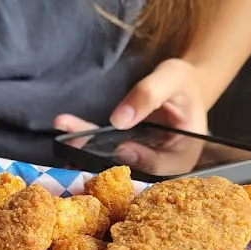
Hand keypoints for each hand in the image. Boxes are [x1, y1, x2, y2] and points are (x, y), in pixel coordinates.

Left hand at [54, 59, 208, 174]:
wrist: (182, 86)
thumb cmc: (184, 82)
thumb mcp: (172, 78)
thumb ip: (149, 95)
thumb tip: (119, 120)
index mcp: (184, 153)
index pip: (162, 165)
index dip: (142, 159)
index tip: (122, 148)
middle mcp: (162, 164)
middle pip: (133, 170)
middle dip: (102, 162)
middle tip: (77, 151)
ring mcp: (142, 159)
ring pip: (113, 162)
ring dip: (87, 153)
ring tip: (65, 140)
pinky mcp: (127, 150)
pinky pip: (105, 150)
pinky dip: (85, 142)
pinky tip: (66, 130)